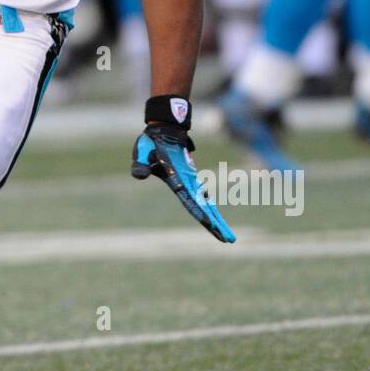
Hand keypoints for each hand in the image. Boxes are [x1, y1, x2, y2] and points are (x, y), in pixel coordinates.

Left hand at [131, 121, 235, 242]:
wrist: (166, 130)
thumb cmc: (152, 142)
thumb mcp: (142, 150)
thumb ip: (140, 164)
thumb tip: (139, 177)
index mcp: (178, 177)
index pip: (191, 200)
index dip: (200, 213)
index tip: (211, 226)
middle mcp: (189, 182)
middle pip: (206, 207)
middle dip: (217, 225)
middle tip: (230, 240)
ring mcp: (192, 182)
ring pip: (207, 205)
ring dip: (218, 221)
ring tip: (228, 237)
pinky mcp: (191, 181)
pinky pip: (203, 200)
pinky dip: (211, 211)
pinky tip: (215, 222)